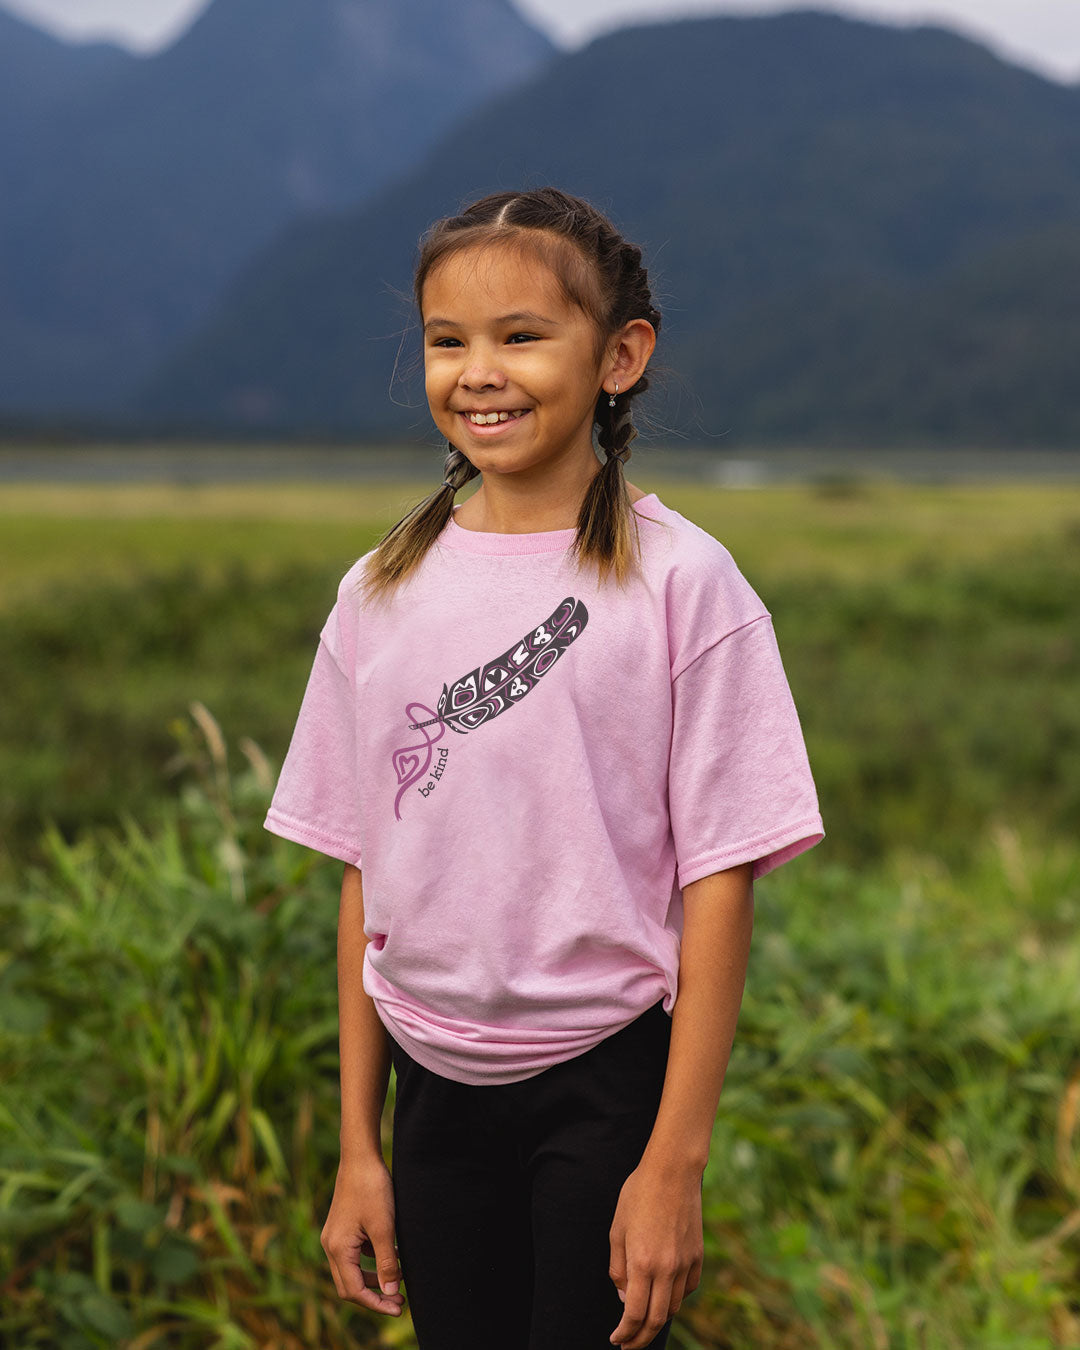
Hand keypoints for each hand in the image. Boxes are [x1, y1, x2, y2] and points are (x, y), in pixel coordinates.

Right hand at [321, 1156, 404, 1316]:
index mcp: (337, 1249)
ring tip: (399, 1281)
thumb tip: (390, 1293)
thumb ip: (387, 1262)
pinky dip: (372, 1260)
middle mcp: (331, 1245)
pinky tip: (392, 1255)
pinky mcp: (343, 1227)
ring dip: (374, 1279)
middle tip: (400, 1301)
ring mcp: (335, 1236)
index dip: (376, 1303)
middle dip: (375, 1295)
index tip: (398, 1308)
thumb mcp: (384, 1228)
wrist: (361, 1156)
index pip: (354, 1290)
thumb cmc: (372, 1189)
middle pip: (350, 1285)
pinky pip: (355, 1254)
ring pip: (352, 1270)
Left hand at [608, 1158, 702, 1347]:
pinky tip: (665, 1297)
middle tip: (628, 1345)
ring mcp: (685, 1263)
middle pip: (656, 1320)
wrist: (672, 1171)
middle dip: (640, 1338)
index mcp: (642, 1263)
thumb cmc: (638, 1195)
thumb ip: (618, 1268)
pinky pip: (687, 1289)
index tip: (616, 1339)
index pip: (634, 1314)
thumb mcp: (617, 1229)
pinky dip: (676, 1299)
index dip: (625, 1333)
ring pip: (674, 1307)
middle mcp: (666, 1269)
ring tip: (644, 1323)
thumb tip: (623, 1298)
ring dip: (658, 1320)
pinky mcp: (697, 1256)